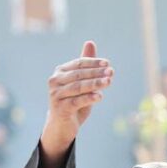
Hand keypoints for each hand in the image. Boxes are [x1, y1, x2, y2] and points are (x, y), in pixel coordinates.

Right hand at [40, 41, 112, 157]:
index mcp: (60, 72)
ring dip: (95, 84)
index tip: (107, 64)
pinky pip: (76, 101)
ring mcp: (56, 95)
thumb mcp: (81, 82)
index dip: (94, 63)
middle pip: (79, 74)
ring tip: (109, 82)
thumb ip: (86, 65)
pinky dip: (89, 98)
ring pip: (78, 87)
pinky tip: (100, 96)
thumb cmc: (73, 101)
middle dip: (96, 73)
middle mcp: (55, 81)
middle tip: (111, 72)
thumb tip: (90, 42)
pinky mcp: (60, 108)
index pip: (79, 63)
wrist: (62, 125)